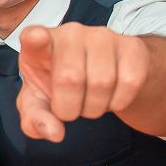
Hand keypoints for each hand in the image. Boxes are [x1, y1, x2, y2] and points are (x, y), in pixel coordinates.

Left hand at [15, 24, 148, 140]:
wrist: (105, 73)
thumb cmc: (60, 86)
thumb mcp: (39, 104)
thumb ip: (35, 120)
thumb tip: (54, 132)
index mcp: (38, 46)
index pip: (33, 37)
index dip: (35, 38)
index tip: (37, 38)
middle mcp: (70, 33)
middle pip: (70, 78)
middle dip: (69, 108)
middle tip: (71, 108)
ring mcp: (102, 36)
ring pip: (102, 83)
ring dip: (95, 107)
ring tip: (90, 100)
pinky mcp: (131, 46)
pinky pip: (129, 83)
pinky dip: (119, 102)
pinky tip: (111, 95)